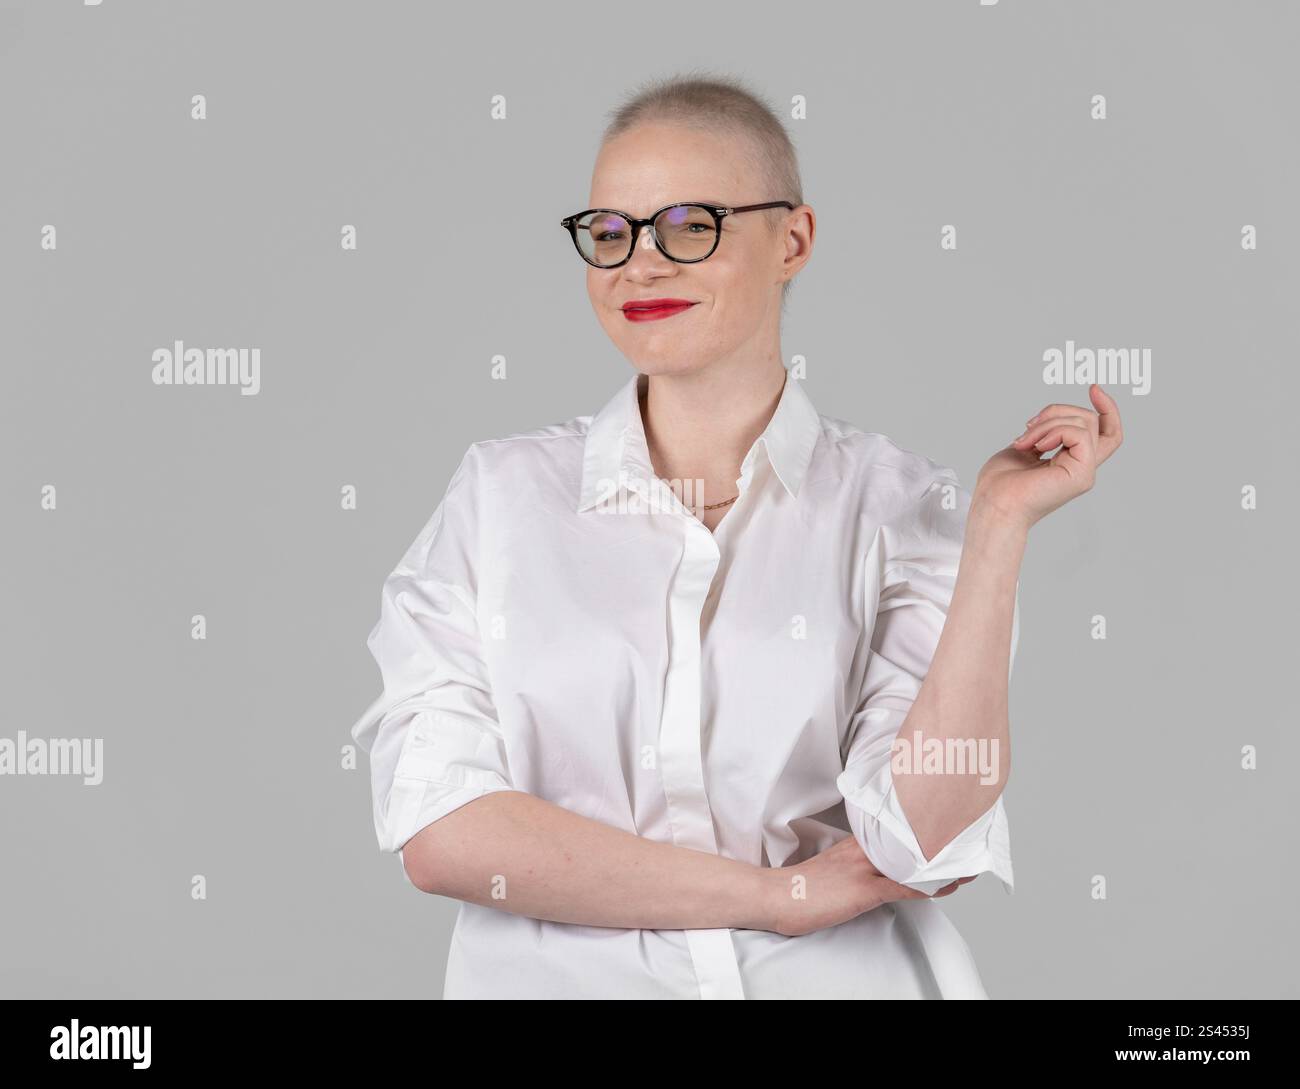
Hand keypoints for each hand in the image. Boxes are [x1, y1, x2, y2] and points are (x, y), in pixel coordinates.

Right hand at [761, 834, 975, 937]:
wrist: (777, 895)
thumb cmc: (803, 887)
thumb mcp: (835, 866)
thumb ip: (859, 861)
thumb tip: (882, 866)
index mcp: (857, 841)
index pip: (897, 828)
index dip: (924, 827)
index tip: (945, 821)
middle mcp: (863, 848)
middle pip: (910, 838)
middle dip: (940, 838)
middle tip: (967, 835)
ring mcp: (864, 867)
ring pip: (912, 860)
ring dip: (942, 863)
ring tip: (967, 861)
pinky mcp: (863, 889)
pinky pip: (903, 886)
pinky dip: (928, 887)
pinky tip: (946, 886)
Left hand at [974, 383, 1123, 531]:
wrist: (994, 505)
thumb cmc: (1000, 484)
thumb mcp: (1024, 447)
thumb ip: (1044, 433)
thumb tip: (1052, 419)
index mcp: (1071, 462)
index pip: (1106, 433)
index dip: (1107, 409)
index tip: (1094, 388)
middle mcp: (1082, 467)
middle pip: (1092, 420)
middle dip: (1057, 411)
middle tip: (1028, 425)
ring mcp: (1084, 472)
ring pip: (1084, 422)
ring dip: (1048, 423)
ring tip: (1024, 441)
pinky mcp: (1081, 475)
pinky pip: (1079, 433)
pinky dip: (1053, 431)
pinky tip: (1035, 447)